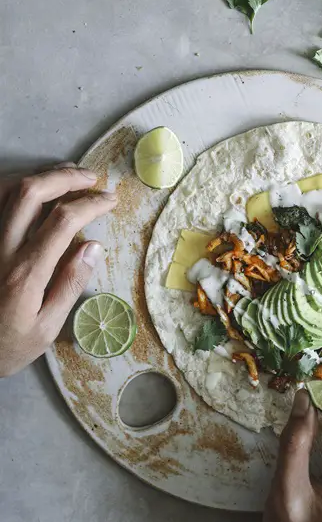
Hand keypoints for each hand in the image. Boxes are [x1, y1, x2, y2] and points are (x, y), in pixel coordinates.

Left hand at [0, 165, 116, 376]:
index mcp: (25, 273)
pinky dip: (16, 186)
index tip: (110, 200)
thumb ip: (70, 284)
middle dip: (66, 177)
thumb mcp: (45, 328)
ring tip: (68, 176)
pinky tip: (35, 189)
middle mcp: (0, 249)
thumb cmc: (6, 345)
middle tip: (91, 178)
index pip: (63, 221)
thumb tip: (93, 246)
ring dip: (41, 176)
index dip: (91, 203)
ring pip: (8, 189)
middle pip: (32, 192)